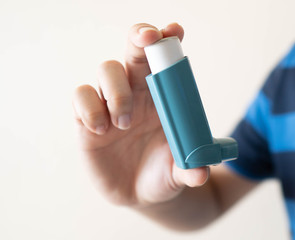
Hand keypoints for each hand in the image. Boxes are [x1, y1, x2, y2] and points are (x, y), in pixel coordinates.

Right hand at [73, 23, 208, 206]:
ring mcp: (110, 103)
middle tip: (148, 40)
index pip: (164, 59)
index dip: (167, 39)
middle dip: (140, 37)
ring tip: (124, 123)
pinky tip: (101, 129)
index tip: (174, 31)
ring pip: (107, 69)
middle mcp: (136, 92)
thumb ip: (190, 169)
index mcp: (163, 96)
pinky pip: (81, 95)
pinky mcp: (86, 119)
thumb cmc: (163, 174)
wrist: (138, 195)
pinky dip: (90, 107)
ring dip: (117, 91)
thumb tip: (200, 174)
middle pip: (134, 49)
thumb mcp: (178, 173)